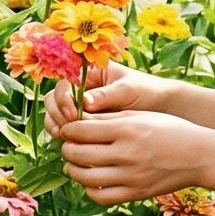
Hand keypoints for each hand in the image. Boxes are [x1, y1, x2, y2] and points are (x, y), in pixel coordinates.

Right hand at [42, 64, 164, 141]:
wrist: (161, 107)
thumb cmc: (146, 91)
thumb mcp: (128, 89)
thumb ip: (106, 95)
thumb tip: (84, 103)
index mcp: (89, 72)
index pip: (64, 82)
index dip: (64, 98)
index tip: (75, 114)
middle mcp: (80, 87)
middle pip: (53, 99)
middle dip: (56, 113)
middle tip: (68, 128)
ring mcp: (80, 106)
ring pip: (55, 114)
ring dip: (56, 125)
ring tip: (65, 138)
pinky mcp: (84, 123)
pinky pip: (65, 128)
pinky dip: (63, 135)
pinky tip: (71, 143)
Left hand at [58, 107, 214, 206]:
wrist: (200, 156)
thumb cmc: (170, 129)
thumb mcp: (140, 116)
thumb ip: (109, 119)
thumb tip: (76, 122)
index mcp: (127, 129)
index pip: (80, 131)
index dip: (68, 130)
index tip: (68, 129)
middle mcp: (127, 153)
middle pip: (77, 154)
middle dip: (67, 149)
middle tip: (69, 146)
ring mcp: (131, 177)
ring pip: (84, 178)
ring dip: (74, 170)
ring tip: (76, 164)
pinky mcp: (135, 194)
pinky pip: (100, 196)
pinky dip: (89, 189)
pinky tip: (92, 180)